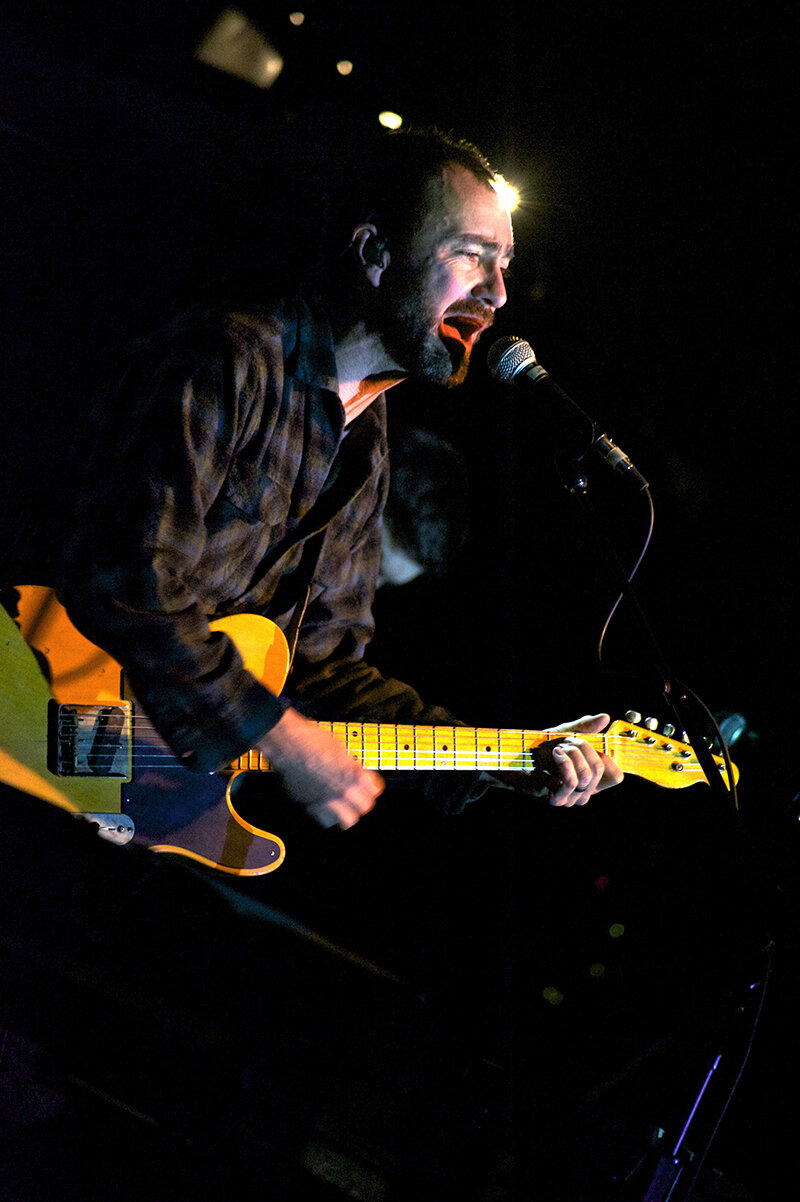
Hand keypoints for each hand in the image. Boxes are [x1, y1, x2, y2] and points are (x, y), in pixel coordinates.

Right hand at [257, 708, 382, 828]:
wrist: (288, 743)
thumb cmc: (311, 739)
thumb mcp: (340, 748)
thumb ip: (350, 765)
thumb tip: (353, 771)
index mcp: (354, 774)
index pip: (375, 791)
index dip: (371, 786)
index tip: (368, 785)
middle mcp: (343, 790)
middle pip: (364, 808)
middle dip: (362, 801)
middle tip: (357, 795)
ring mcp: (327, 800)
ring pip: (348, 821)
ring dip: (347, 813)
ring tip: (343, 805)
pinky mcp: (310, 804)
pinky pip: (326, 819)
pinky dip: (328, 815)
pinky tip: (326, 805)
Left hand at [540, 713, 623, 805]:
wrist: (514, 759)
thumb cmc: (540, 749)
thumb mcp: (565, 733)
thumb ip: (585, 727)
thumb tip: (605, 717)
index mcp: (591, 780)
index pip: (616, 777)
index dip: (607, 758)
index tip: (589, 744)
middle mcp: (584, 793)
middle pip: (600, 769)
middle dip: (584, 748)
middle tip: (567, 741)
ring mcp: (572, 798)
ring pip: (587, 775)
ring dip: (572, 754)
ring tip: (557, 748)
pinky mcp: (557, 799)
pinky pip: (572, 781)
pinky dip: (565, 762)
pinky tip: (556, 753)